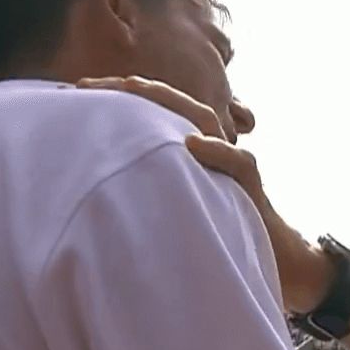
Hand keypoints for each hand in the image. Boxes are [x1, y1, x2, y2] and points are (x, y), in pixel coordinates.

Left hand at [75, 76, 331, 312]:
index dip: (115, 100)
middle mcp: (208, 151)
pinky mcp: (253, 189)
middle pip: (171, 104)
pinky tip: (191, 144)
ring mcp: (231, 167)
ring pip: (202, 120)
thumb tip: (90, 195)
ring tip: (132, 89)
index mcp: (187, 155)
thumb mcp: (172, 214)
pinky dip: (216, 152)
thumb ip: (144, 196)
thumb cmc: (217, 240)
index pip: (151, 114)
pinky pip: (239, 163)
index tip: (71, 95)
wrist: (278, 264)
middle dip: (129, 89)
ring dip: (166, 103)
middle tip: (85, 85)